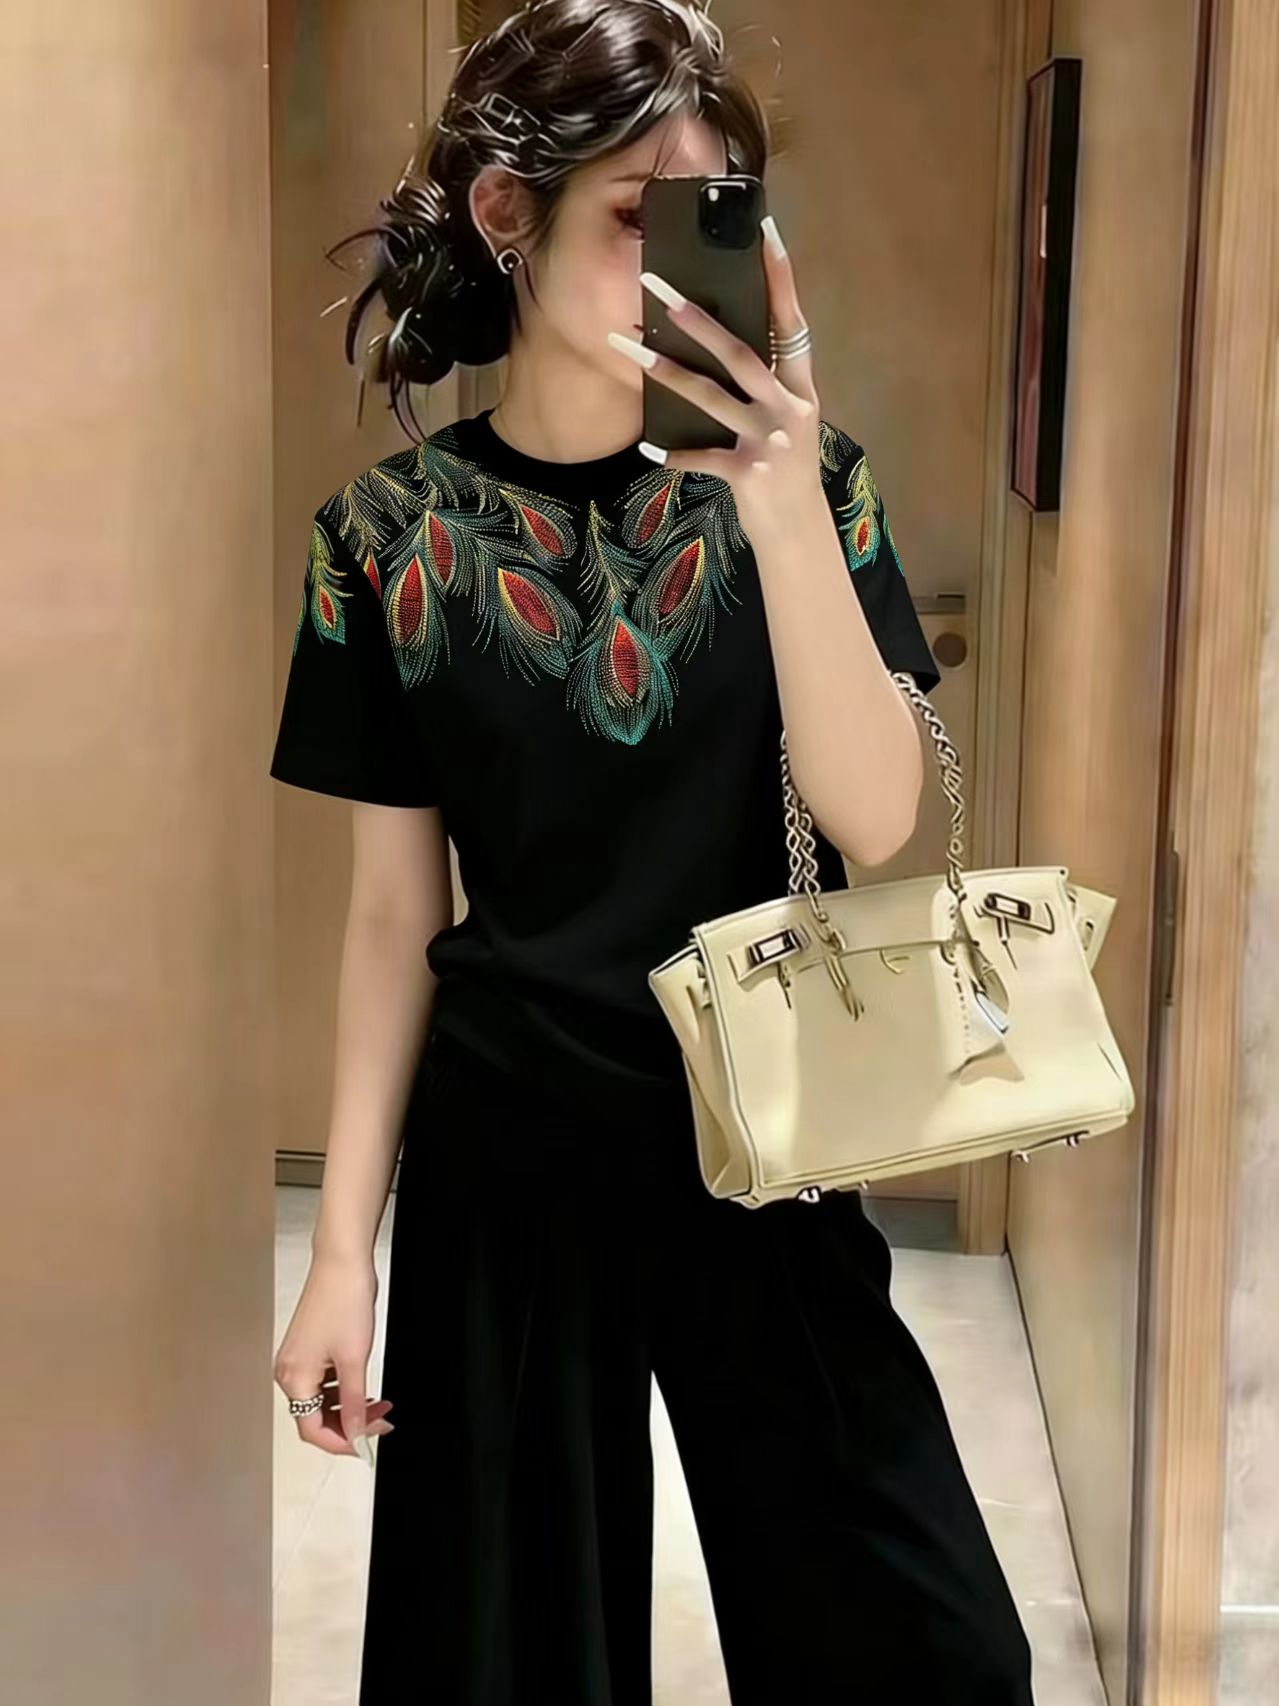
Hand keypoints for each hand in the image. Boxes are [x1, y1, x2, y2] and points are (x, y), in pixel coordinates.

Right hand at [273, 1251, 394, 1458]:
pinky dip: (342, 1389)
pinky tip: (361, 1387)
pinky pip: (322, 1381)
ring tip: (376, 1404)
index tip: (367, 1443)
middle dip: (348, 1424)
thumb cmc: (344, 1301)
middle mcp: (290, 1371)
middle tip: (379, 1421)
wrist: (342, 1262)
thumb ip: (353, 1403)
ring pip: (320, 1400)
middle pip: (314, 1417)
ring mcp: (297, 1358)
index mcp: (294, 1378)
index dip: (342, 1442)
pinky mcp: (308, 1347)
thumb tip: (356, 1434)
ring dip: (347, 1407)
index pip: (312, 1430)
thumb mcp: (355, 1360)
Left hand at [606, 212, 824, 539]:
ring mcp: (769, 439)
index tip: (763, 228)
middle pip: (739, 351)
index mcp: (800, 386)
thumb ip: (763, 385)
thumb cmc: (784, 470)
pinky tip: (644, 448)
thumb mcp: (784, 421)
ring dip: (664, 371)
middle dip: (696, 317)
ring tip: (626, 348)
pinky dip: (671, 454)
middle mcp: (788, 406)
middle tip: (657, 286)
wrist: (797, 531)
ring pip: (710, 397)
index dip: (779, 274)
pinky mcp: (748, 472)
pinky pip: (700, 457)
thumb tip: (716, 341)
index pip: (791, 318)